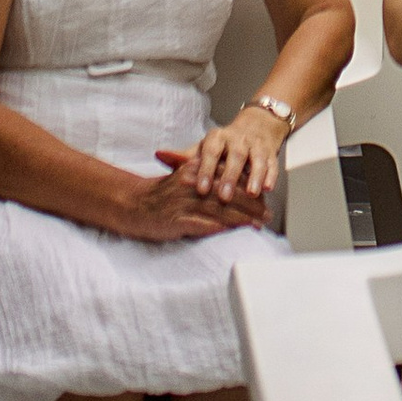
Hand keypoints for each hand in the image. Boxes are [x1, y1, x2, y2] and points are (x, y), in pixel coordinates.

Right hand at [117, 157, 268, 241]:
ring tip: (259, 224)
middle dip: (252, 205)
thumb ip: (209, 176)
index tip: (264, 197)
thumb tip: (236, 183)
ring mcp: (185, 201)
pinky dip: (224, 228)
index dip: (250, 187)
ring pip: (222, 209)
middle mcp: (193, 182)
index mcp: (196, 167)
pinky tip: (236, 232)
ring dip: (243, 219)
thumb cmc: (163, 194)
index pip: (230, 176)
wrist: (134, 205)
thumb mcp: (187, 177)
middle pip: (230, 193)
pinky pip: (206, 224)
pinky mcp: (178, 220)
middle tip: (267, 213)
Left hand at [156, 106, 289, 205]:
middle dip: (230, 177)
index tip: (200, 188)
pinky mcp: (271, 152)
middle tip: (225, 197)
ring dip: (255, 177)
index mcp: (217, 138)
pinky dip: (271, 176)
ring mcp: (255, 145)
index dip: (205, 170)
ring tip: (252, 194)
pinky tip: (268, 189)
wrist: (257, 125)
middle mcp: (237, 140)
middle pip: (235, 156)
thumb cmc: (224, 144)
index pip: (210, 152)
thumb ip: (183, 156)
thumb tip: (159, 155)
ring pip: (257, 159)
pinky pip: (272, 163)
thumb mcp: (203, 148)